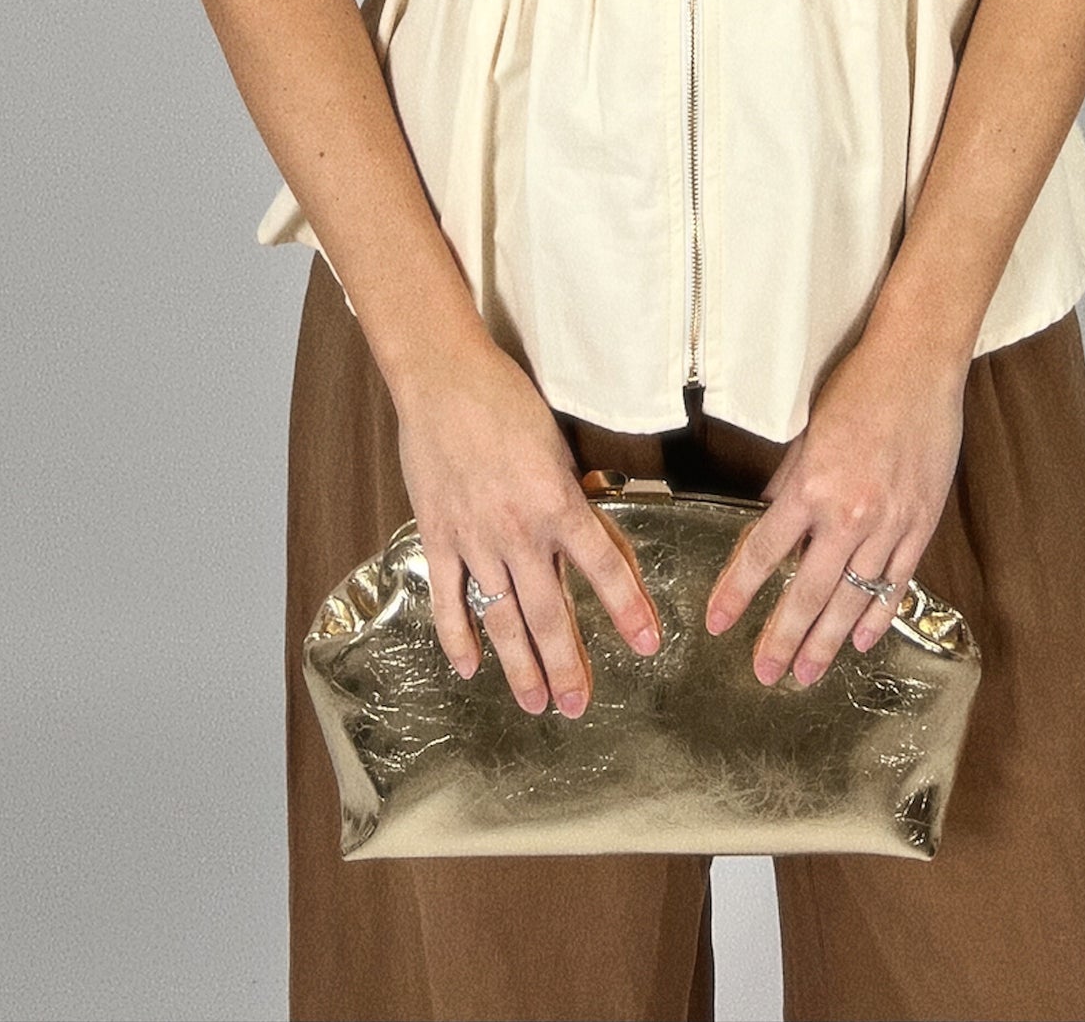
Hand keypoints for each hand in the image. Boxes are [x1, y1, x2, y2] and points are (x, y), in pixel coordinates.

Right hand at [394, 338, 662, 716]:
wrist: (443, 379)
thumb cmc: (505, 401)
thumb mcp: (555, 444)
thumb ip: (571, 493)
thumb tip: (590, 527)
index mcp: (556, 503)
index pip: (602, 568)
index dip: (627, 608)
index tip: (646, 643)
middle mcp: (519, 532)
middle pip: (549, 613)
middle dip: (568, 665)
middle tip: (579, 704)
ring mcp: (475, 539)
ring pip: (502, 619)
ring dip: (520, 667)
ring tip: (535, 705)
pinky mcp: (438, 537)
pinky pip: (448, 599)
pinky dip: (458, 637)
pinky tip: (468, 669)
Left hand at [702, 333, 966, 689]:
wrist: (918, 365)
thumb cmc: (859, 388)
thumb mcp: (807, 431)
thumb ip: (788, 481)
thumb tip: (769, 517)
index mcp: (810, 486)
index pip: (762, 552)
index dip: (736, 592)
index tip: (718, 621)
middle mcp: (848, 514)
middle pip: (807, 593)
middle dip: (783, 638)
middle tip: (765, 674)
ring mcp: (889, 524)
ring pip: (852, 599)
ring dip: (828, 642)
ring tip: (807, 673)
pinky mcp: (920, 524)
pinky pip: (896, 583)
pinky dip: (878, 616)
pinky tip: (861, 641)